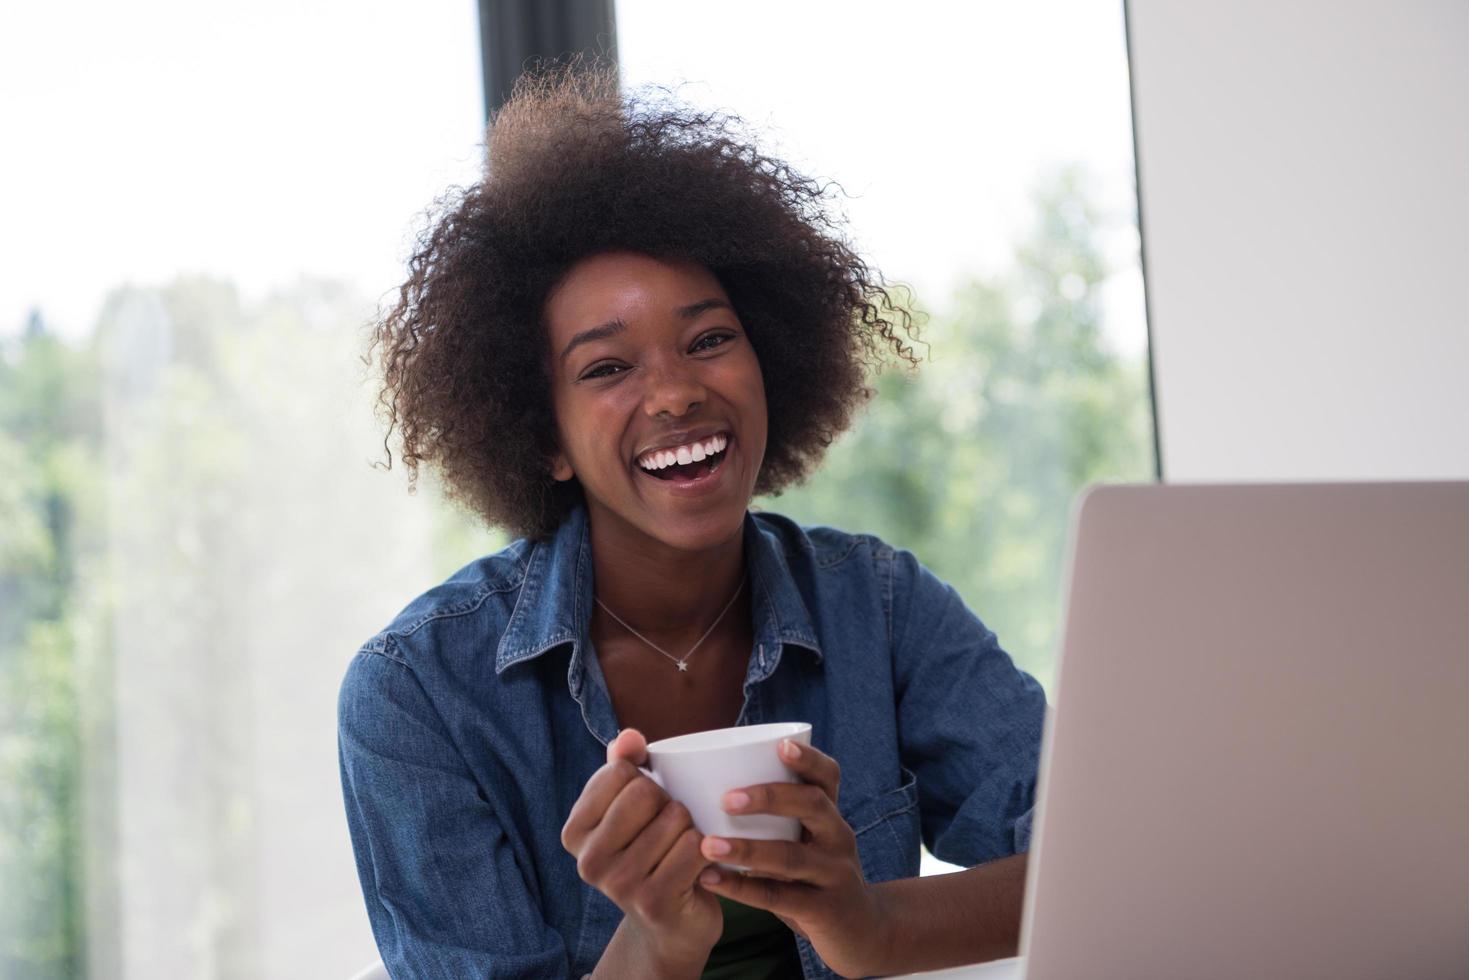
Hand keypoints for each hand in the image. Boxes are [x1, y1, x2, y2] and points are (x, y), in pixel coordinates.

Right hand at [562, 729, 722, 971]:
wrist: (671, 926)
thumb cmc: (651, 854)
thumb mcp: (630, 809)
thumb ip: (623, 766)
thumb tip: (628, 735)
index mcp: (574, 832)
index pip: (619, 771)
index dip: (645, 779)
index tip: (646, 806)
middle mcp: (588, 861)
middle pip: (645, 792)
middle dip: (669, 801)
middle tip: (669, 828)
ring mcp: (619, 884)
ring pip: (675, 817)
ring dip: (690, 827)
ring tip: (681, 848)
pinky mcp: (654, 902)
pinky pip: (693, 846)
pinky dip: (705, 849)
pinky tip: (698, 866)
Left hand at [694, 739, 889, 978]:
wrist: (862, 933)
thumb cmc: (817, 877)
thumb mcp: (809, 843)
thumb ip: (776, 821)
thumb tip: (708, 789)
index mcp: (831, 815)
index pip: (828, 776)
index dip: (808, 759)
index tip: (781, 745)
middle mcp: (838, 838)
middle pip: (812, 805)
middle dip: (770, 797)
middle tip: (727, 799)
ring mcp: (835, 874)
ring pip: (792, 856)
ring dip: (747, 849)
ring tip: (708, 846)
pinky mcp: (825, 910)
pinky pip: (780, 897)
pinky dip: (742, 889)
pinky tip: (711, 881)